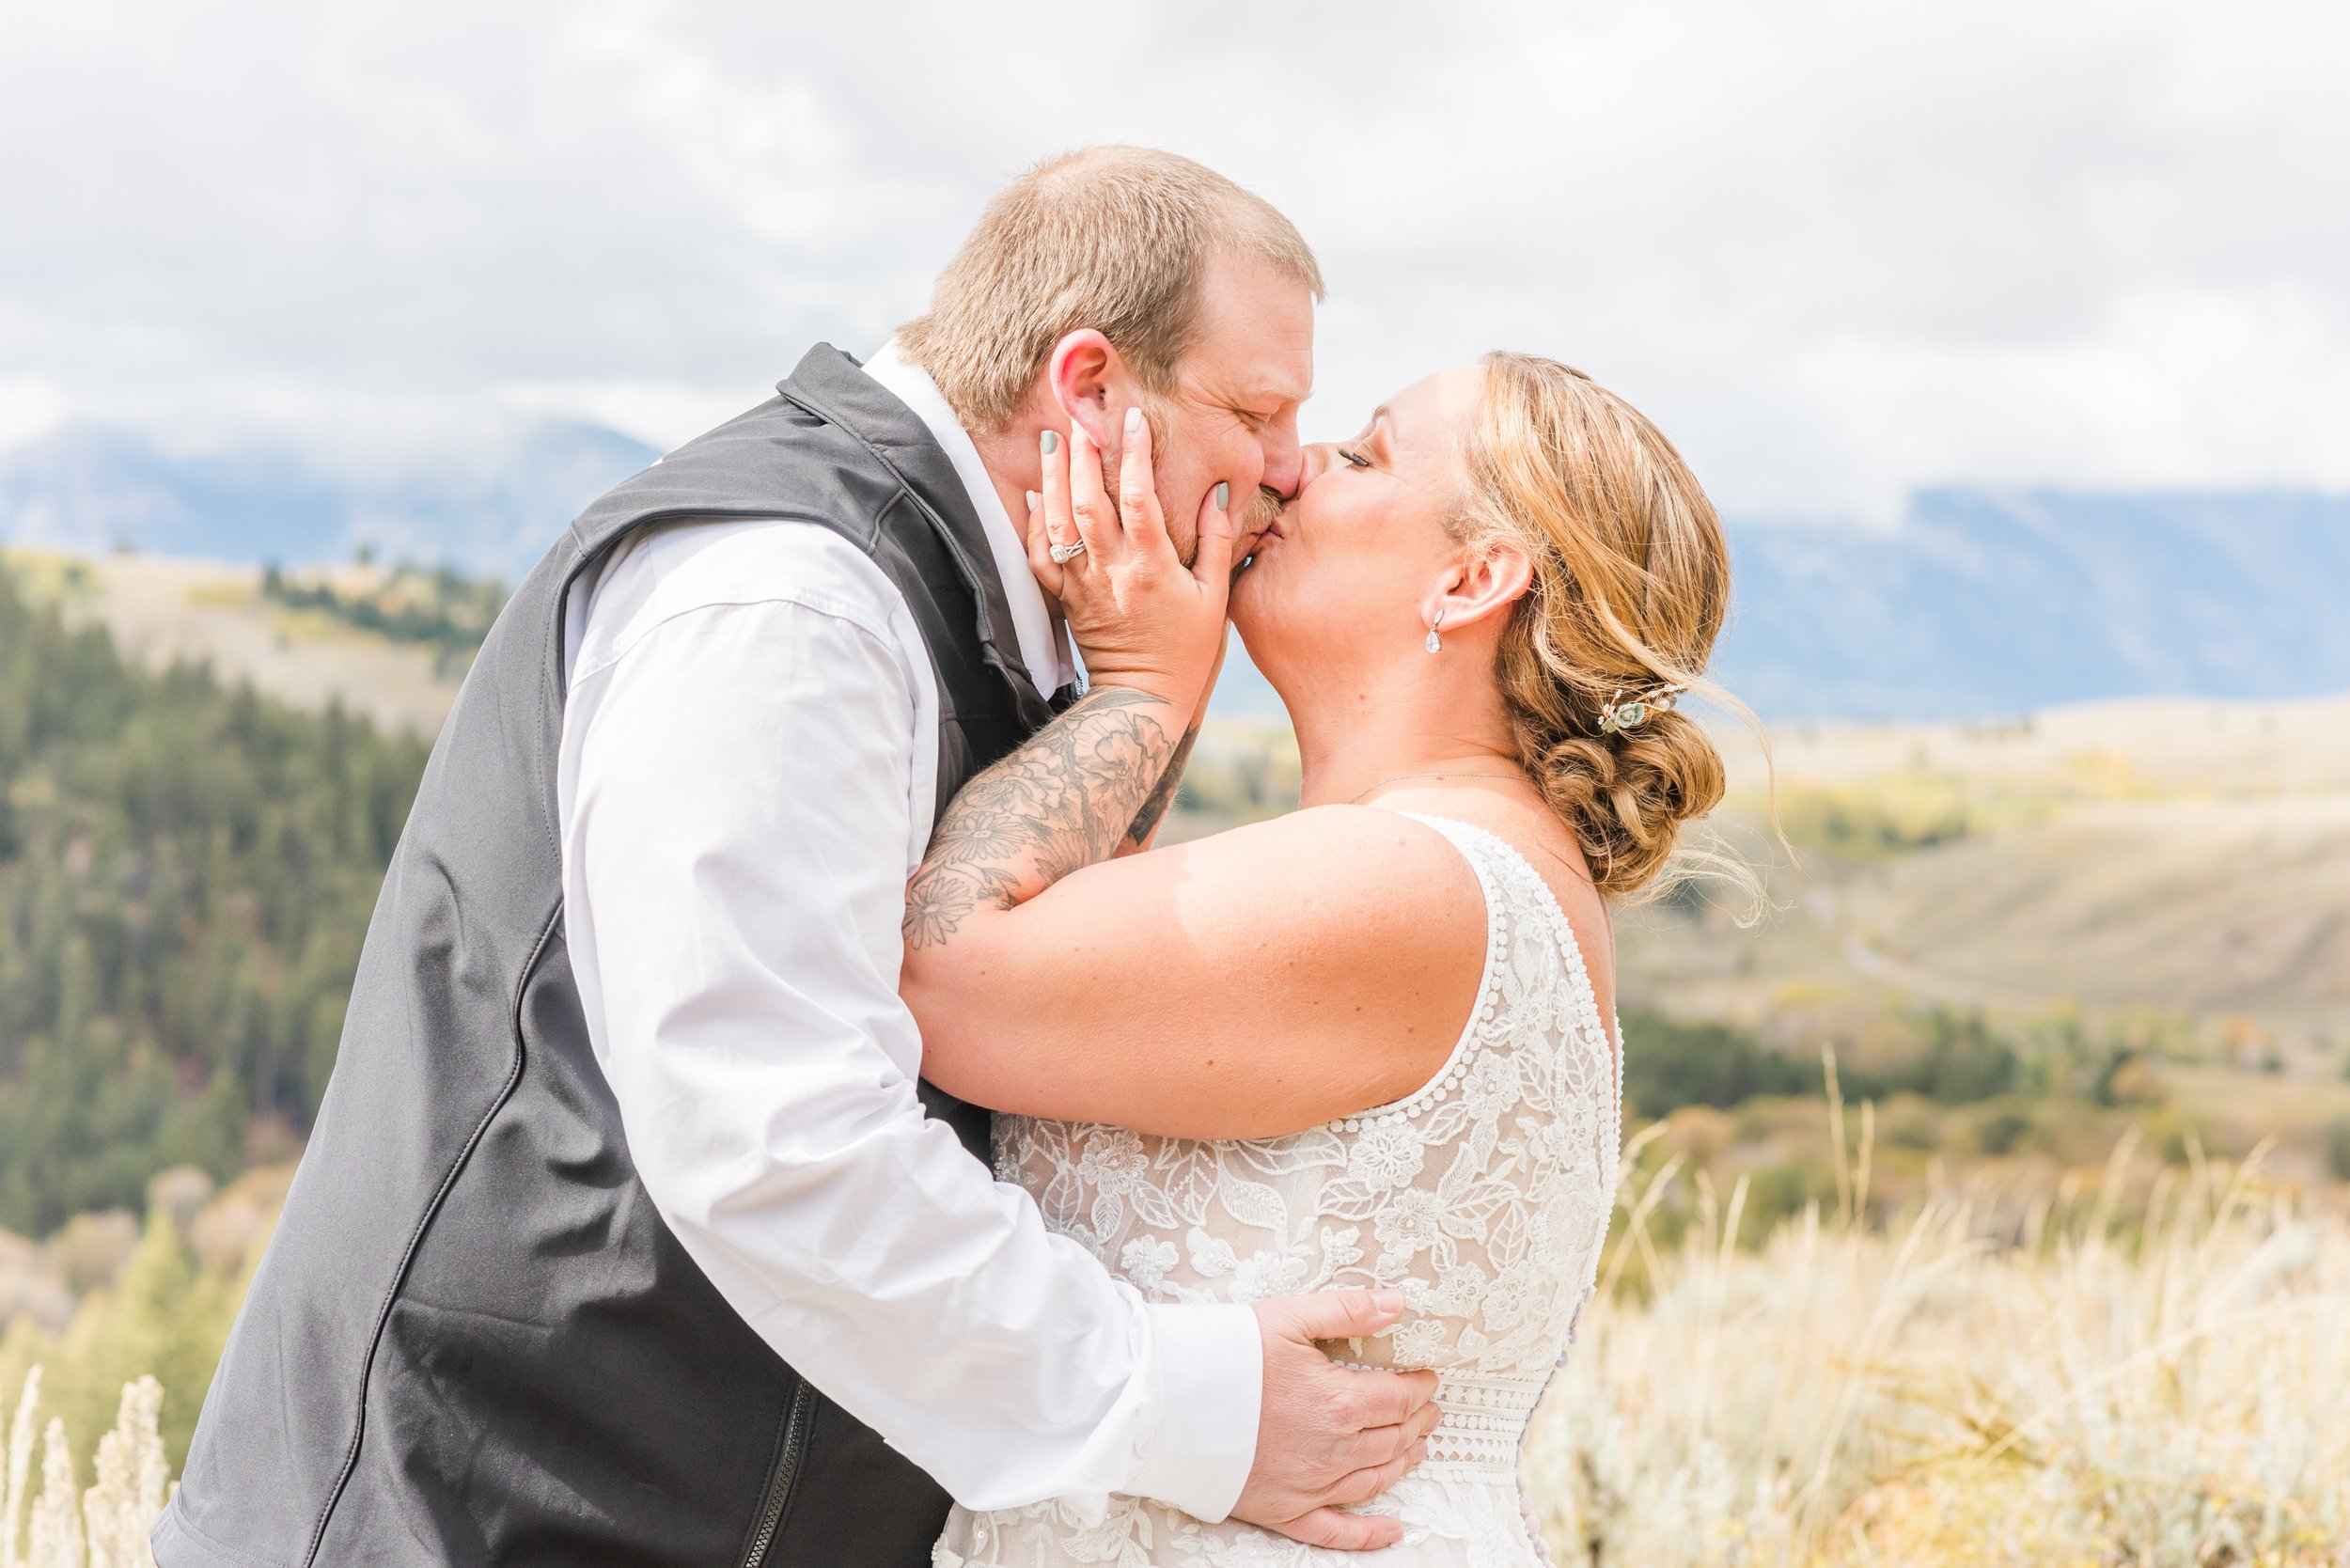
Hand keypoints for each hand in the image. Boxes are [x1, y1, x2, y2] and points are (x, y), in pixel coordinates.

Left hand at [1027, 408, 1235, 712]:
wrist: (1142, 699)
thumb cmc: (1187, 650)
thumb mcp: (1215, 597)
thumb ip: (1218, 543)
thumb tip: (1214, 493)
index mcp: (1151, 567)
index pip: (1140, 498)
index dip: (1134, 455)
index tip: (1133, 420)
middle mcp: (1111, 570)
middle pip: (1088, 501)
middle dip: (1083, 454)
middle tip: (1081, 416)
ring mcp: (1083, 584)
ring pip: (1059, 521)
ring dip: (1053, 477)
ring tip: (1052, 439)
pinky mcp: (1065, 598)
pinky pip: (1041, 555)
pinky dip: (1034, 522)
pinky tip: (1034, 494)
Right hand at [1230, 1291, 1442, 1551]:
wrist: (1165, 1400)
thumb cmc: (1222, 1354)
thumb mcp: (1287, 1316)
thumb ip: (1347, 1311)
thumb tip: (1396, 1304)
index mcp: (1338, 1402)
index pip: (1399, 1399)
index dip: (1419, 1389)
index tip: (1427, 1380)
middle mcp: (1332, 1451)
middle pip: (1393, 1439)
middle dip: (1416, 1422)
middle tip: (1427, 1410)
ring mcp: (1309, 1486)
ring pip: (1374, 1480)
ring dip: (1402, 1462)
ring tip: (1415, 1448)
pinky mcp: (1283, 1511)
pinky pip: (1335, 1531)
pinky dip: (1369, 1534)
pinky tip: (1392, 1530)